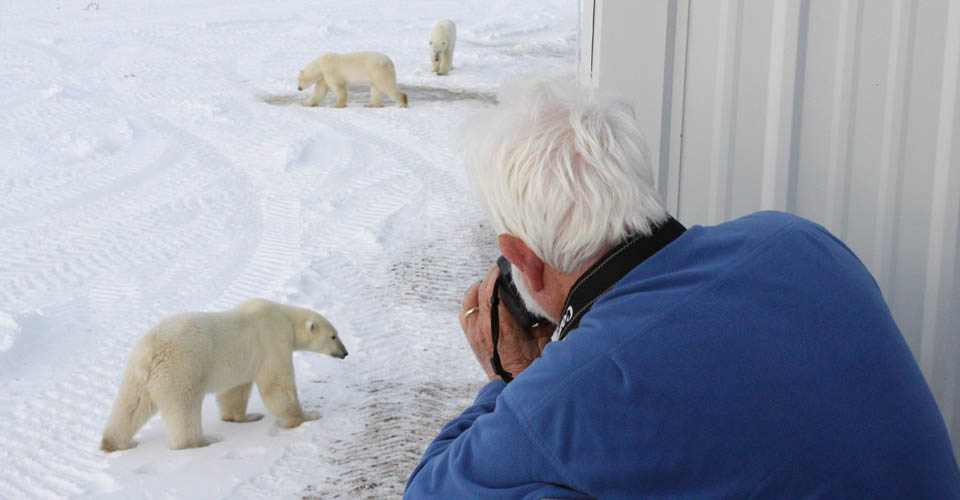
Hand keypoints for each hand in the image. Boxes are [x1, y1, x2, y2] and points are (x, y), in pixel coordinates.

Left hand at [460, 265, 553, 380]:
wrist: (513, 385)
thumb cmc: (531, 363)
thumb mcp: (542, 338)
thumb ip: (543, 318)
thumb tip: (548, 297)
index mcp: (503, 325)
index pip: (493, 289)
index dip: (497, 274)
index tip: (504, 266)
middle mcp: (484, 327)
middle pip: (478, 290)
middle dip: (489, 279)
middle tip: (500, 275)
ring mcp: (474, 333)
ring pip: (468, 300)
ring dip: (478, 291)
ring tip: (490, 288)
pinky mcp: (470, 338)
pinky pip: (464, 313)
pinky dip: (472, 305)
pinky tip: (483, 305)